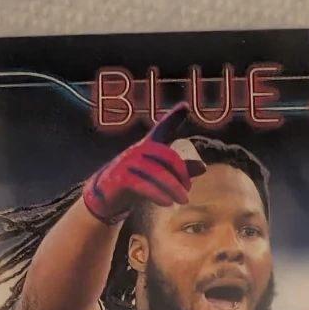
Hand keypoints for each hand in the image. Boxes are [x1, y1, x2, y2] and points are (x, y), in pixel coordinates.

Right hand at [82, 104, 202, 224]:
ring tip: (183, 200)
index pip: (161, 129)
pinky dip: (156, 194)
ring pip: (155, 172)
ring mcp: (127, 164)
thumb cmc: (134, 183)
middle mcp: (137, 151)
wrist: (104, 198)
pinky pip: (141, 185)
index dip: (172, 118)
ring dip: (172, 187)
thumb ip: (179, 171)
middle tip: (188, 189)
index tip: (185, 107)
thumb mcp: (157, 176)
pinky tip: (167, 203)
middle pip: (165, 156)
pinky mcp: (119, 180)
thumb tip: (203, 167)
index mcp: (147, 147)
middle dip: (180, 171)